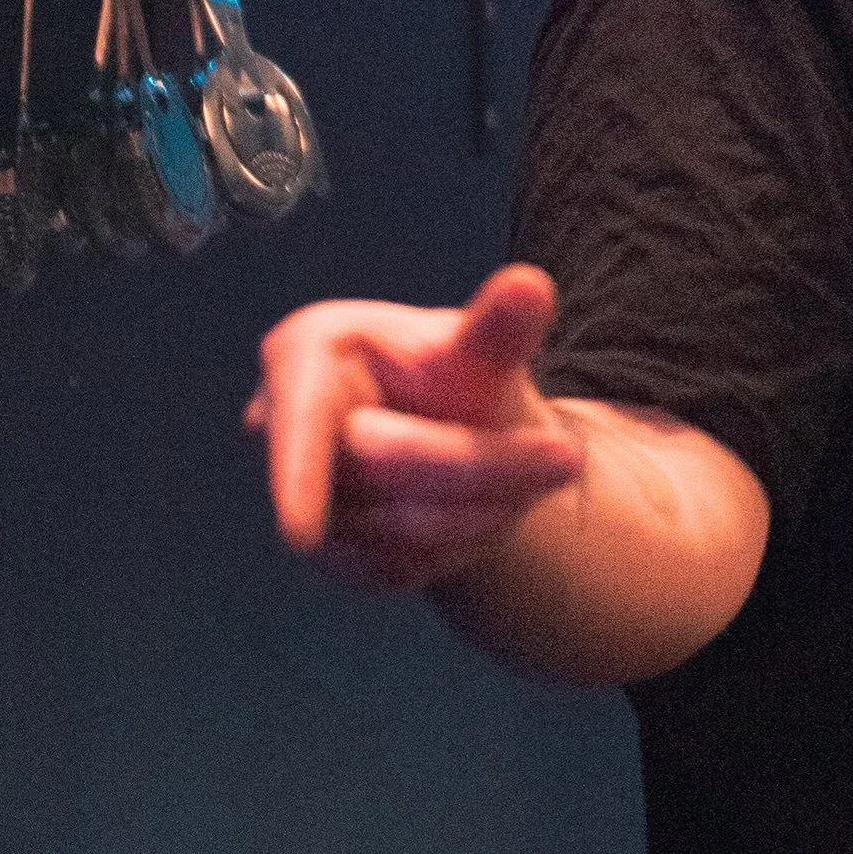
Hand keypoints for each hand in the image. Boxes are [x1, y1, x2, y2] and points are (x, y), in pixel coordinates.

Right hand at [246, 262, 586, 591]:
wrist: (459, 433)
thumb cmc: (456, 373)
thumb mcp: (481, 345)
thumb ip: (499, 326)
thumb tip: (531, 287)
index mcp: (307, 356)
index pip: (302, 415)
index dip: (300, 471)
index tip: (300, 536)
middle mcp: (283, 433)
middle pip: (383, 466)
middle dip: (482, 466)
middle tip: (570, 460)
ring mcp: (302, 502)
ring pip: (398, 528)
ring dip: (482, 508)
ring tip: (539, 470)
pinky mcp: (334, 557)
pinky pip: (401, 566)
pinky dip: (460, 541)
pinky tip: (490, 507)